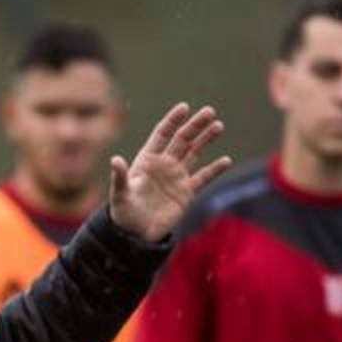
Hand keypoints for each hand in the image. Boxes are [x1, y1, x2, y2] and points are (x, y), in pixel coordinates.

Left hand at [109, 103, 231, 240]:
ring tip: (218, 126)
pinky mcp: (186, 192)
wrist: (135, 233)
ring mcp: (176, 176)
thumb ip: (119, 177)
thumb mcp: (119, 194)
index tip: (184, 108)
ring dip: (206, 139)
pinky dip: (215, 170)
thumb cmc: (123, 212)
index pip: (162, 134)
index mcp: (147, 159)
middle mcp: (164, 164)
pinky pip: (203, 177)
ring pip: (194, 153)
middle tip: (210, 112)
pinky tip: (226, 160)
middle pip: (182, 139)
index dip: (173, 120)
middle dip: (195, 125)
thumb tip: (115, 160)